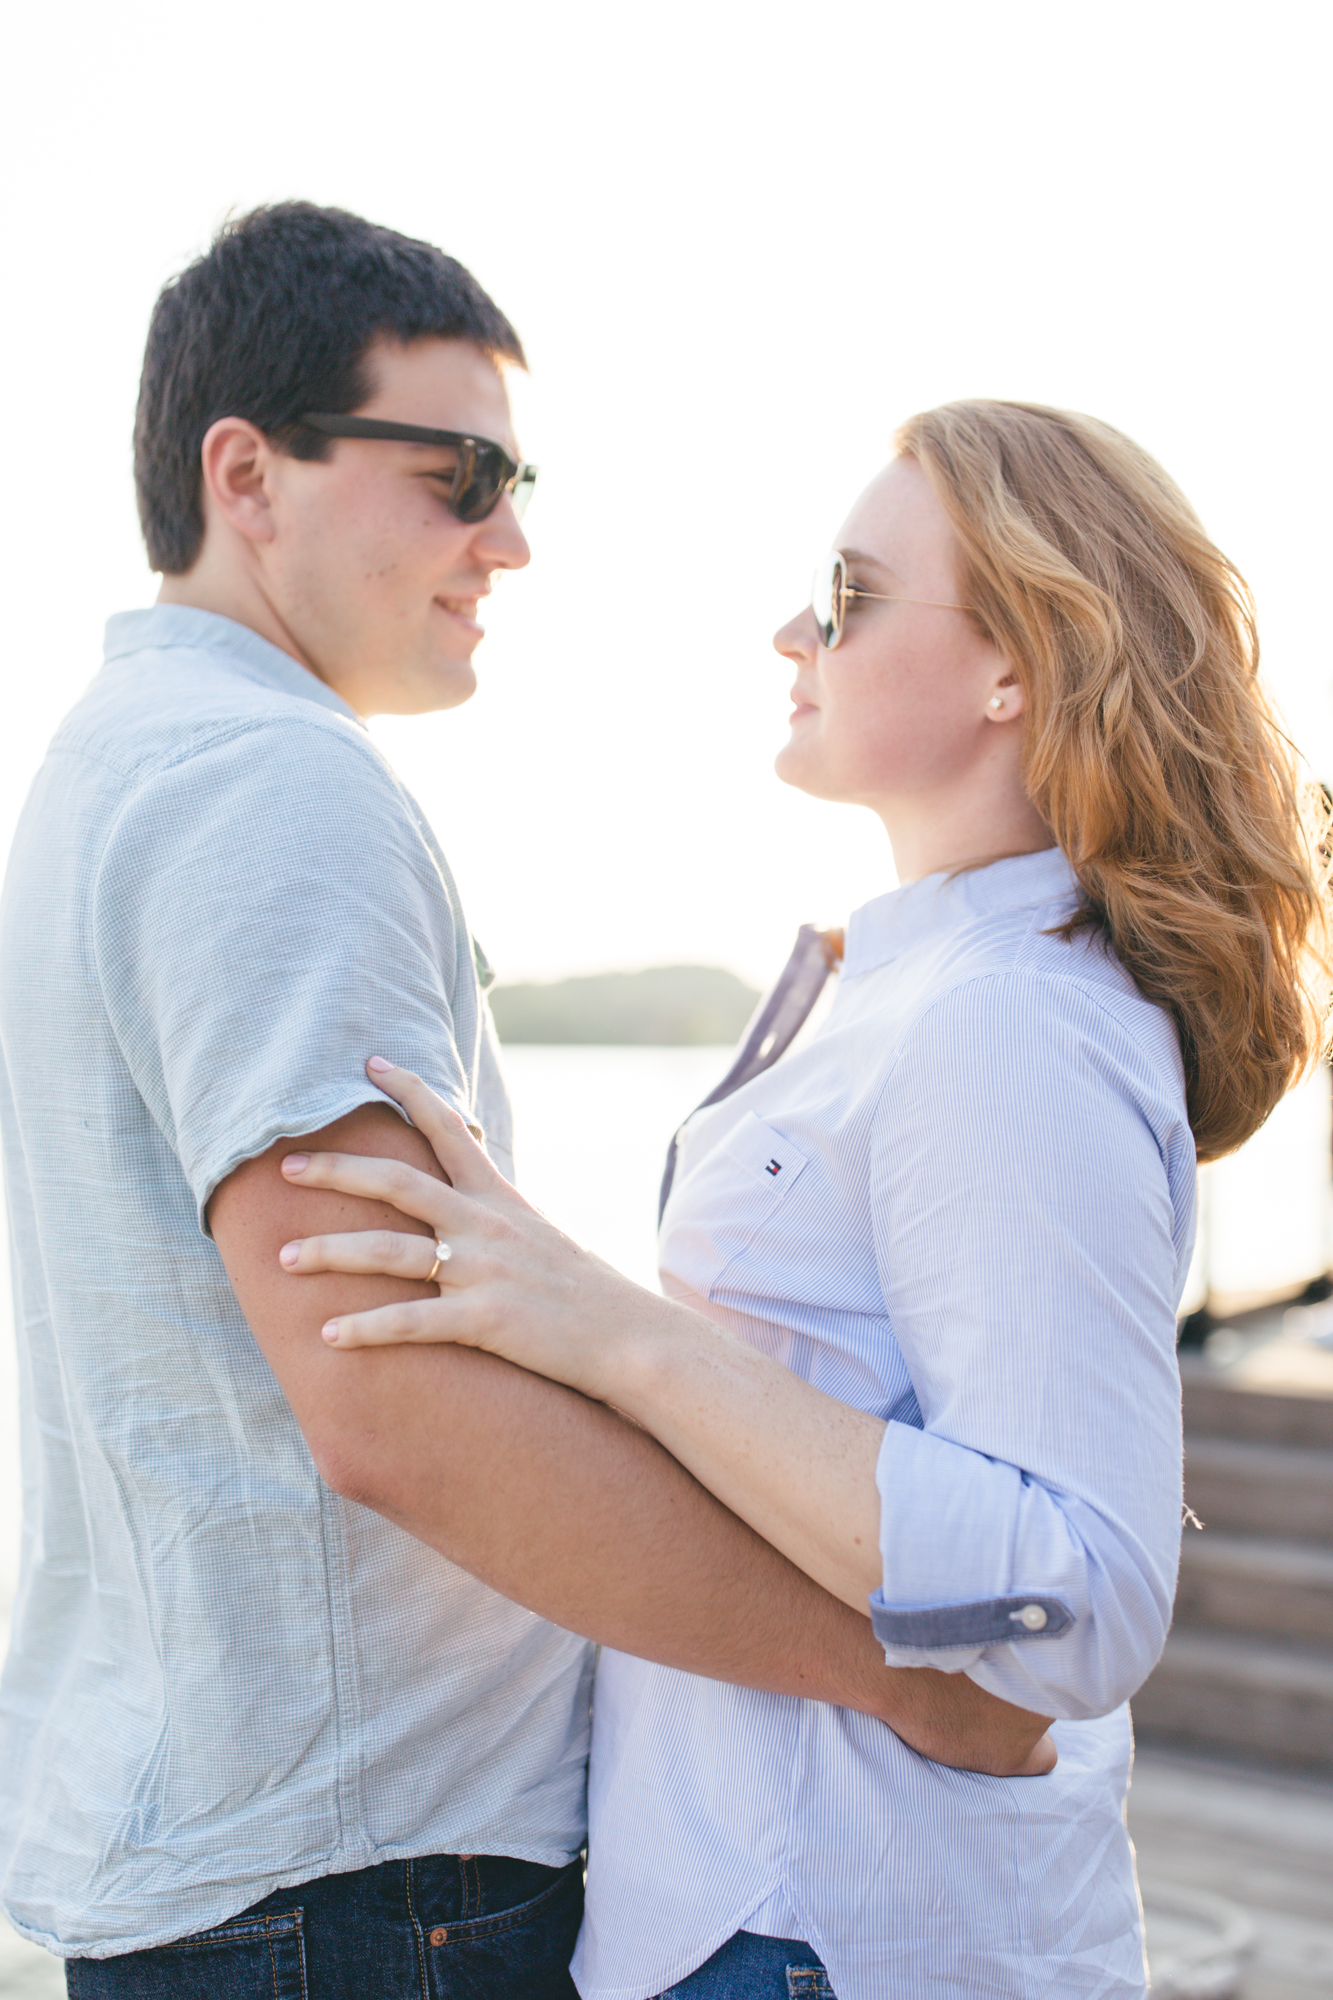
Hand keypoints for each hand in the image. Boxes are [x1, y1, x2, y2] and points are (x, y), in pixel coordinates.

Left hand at [279, 1059, 668, 1402]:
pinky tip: (329, 1334)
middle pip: (398, 1183)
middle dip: (337, 1171)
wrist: (631, 1337)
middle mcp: (486, 1225)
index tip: (370, 1063)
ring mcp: (484, 1272)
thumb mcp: (539, 1237)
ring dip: (330, 1254)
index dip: (408, 1091)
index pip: (449, 1128)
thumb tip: (462, 1204)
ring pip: (390, 1253)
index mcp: (499, 1199)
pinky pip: (412, 1321)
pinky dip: (367, 1327)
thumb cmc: (583, 1293)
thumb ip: (496, 1217)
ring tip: (282, 1258)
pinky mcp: (486, 1321)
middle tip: (285, 1165)